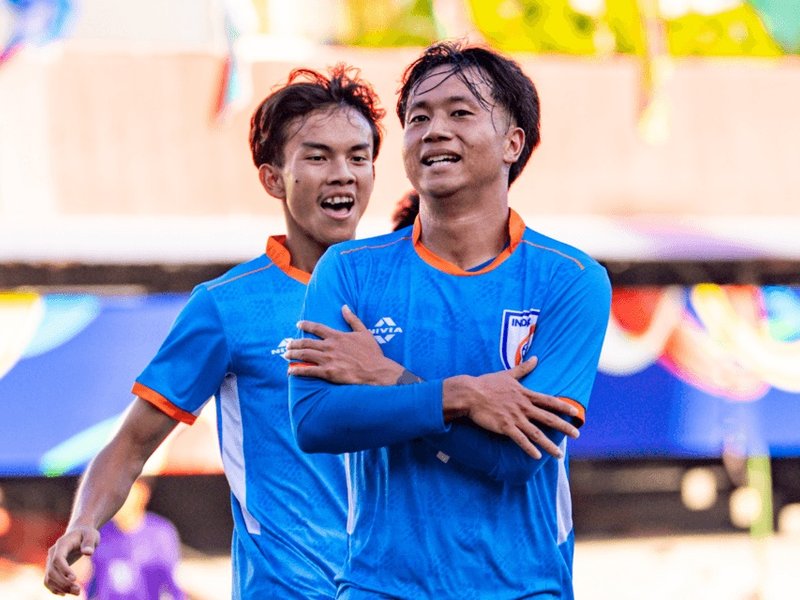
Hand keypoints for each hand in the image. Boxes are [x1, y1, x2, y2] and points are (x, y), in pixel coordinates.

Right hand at [43, 526, 99, 595]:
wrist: (79, 533)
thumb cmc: (87, 534)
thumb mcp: (91, 535)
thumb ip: (89, 543)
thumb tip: (88, 552)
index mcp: (61, 544)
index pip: (58, 559)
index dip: (64, 570)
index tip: (74, 579)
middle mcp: (52, 553)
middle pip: (52, 571)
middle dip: (63, 583)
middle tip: (78, 590)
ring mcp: (50, 561)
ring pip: (49, 578)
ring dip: (60, 587)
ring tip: (77, 592)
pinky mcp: (52, 567)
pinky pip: (48, 580)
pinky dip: (54, 588)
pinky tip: (64, 594)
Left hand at [286, 305, 404, 384]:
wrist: (376, 370)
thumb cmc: (372, 353)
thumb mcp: (364, 332)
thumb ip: (352, 319)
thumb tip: (344, 307)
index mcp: (337, 336)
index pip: (317, 328)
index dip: (306, 325)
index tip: (298, 324)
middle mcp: (330, 346)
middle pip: (306, 343)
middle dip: (294, 343)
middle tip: (287, 344)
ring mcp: (328, 359)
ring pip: (304, 355)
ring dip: (293, 354)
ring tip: (286, 355)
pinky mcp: (328, 372)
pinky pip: (309, 370)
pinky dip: (298, 370)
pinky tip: (290, 370)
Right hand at [443, 357, 579, 459]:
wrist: (470, 393)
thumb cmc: (487, 383)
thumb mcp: (507, 374)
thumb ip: (523, 368)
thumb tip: (535, 358)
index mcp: (525, 394)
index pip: (549, 401)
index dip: (563, 407)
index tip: (575, 412)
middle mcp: (523, 407)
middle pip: (548, 418)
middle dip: (564, 427)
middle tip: (577, 435)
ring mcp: (515, 418)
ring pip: (536, 433)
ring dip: (549, 445)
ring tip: (559, 455)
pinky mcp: (505, 427)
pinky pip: (520, 440)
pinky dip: (529, 448)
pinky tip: (537, 456)